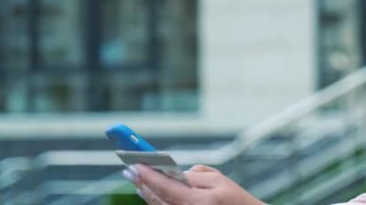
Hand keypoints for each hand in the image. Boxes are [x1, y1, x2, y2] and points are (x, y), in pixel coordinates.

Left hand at [123, 164, 265, 204]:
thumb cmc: (236, 200)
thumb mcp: (219, 180)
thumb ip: (196, 175)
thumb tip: (176, 173)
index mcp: (198, 202)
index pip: (165, 187)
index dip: (148, 175)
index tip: (134, 164)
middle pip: (157, 198)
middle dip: (142, 183)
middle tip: (129, 169)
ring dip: (145, 193)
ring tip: (136, 179)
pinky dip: (154, 202)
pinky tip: (148, 194)